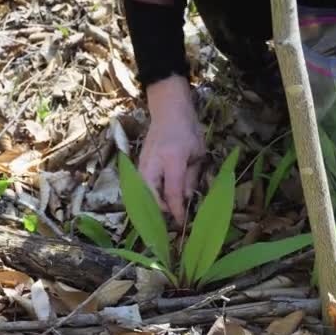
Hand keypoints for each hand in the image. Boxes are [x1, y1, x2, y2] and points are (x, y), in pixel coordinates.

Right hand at [140, 75, 205, 223]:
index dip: (177, 211)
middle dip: (161, 211)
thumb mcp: (197, 154)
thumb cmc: (188, 130)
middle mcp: (152, 164)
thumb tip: (184, 200)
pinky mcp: (138, 165)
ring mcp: (142, 164)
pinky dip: (148, 196)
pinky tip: (157, 201)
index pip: (172, 193)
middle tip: (172, 218)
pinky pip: (140, 187)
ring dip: (153, 205)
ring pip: (142, 193)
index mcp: (172, 160)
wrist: (168, 111)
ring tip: (165, 211)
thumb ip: (191, 178)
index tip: (182, 223)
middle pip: (151, 197)